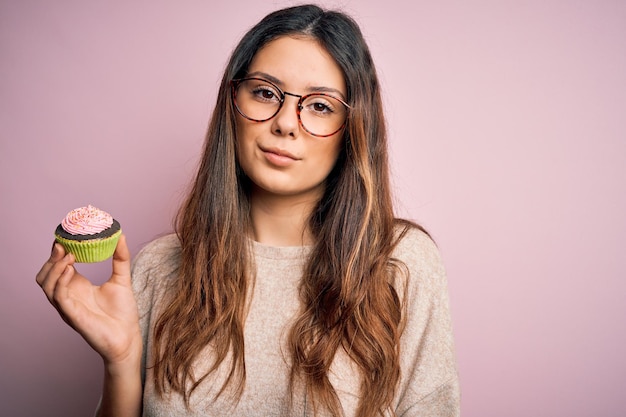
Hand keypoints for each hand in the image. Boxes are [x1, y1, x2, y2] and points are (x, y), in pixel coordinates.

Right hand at [36, 235, 141, 365]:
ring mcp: (67, 306)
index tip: (66, 236)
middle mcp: (68, 295)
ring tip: (68, 255)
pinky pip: (58, 297)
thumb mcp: (122, 279)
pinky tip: (71, 270)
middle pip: (45, 275)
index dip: (58, 252)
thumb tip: (120, 235)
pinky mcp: (72, 315)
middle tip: (63, 244)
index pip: (58, 266)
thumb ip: (120, 258)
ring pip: (46, 284)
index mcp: (77, 286)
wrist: (128, 337)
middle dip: (51, 258)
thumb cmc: (123, 312)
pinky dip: (60, 281)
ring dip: (54, 267)